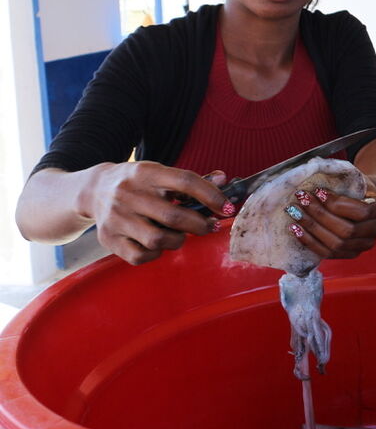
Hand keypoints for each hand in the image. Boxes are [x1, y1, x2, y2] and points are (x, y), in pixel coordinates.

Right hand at [86, 161, 230, 265]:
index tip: (227, 208)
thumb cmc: (138, 183)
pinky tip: (159, 245)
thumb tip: (224, 180)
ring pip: (158, 239)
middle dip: (200, 225)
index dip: (211, 196)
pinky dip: (156, 254)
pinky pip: (140, 256)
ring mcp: (116, 218)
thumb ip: (192, 180)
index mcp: (146, 172)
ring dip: (179, 241)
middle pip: (174, 216)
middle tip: (210, 227)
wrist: (94, 190)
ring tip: (181, 235)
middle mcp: (128, 194)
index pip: (186, 181)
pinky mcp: (108, 239)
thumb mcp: (161, 173)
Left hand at [287, 178, 375, 259]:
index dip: (337, 204)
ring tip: (295, 213)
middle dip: (320, 215)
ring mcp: (365, 245)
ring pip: (336, 245)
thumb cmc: (356, 185)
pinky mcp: (351, 254)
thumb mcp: (353, 176)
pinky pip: (328, 254)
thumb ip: (339, 176)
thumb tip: (311, 168)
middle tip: (301, 200)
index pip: (362, 212)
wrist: (364, 198)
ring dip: (312, 229)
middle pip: (347, 231)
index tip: (318, 192)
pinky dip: (310, 242)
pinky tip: (296, 229)